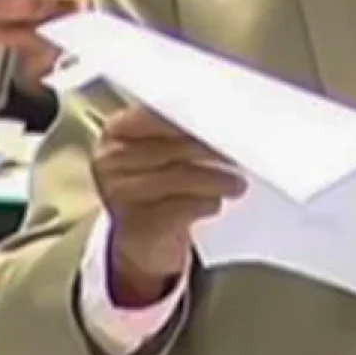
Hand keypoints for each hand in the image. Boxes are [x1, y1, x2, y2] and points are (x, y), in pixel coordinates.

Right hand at [92, 106, 244, 302]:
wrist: (144, 240)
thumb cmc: (159, 184)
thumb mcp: (163, 152)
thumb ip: (183, 130)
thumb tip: (227, 118)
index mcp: (116, 131)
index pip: (156, 113)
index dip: (193, 115)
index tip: (225, 116)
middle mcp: (110, 160)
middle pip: (172, 145)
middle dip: (212, 147)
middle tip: (244, 149)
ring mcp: (119, 194)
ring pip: (180, 176)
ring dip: (217, 179)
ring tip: (238, 183)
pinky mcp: (136, 225)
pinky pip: (181, 208)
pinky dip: (205, 203)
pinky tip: (217, 203)